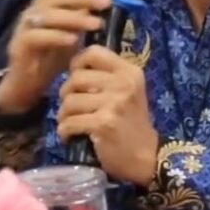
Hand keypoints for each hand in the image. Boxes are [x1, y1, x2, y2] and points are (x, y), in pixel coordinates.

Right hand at [0, 0, 110, 114]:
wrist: (26, 84)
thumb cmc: (50, 57)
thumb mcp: (71, 35)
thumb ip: (83, 19)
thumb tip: (106, 2)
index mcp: (45, 4)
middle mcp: (33, 11)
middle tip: (106, 3)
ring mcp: (24, 27)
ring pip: (48, 14)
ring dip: (74, 17)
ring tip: (96, 25)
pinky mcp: (20, 45)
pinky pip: (37, 36)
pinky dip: (57, 36)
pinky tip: (73, 40)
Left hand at [57, 46, 158, 186]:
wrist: (145, 156)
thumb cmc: (131, 122)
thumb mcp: (127, 91)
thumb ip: (106, 76)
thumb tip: (72, 66)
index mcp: (129, 71)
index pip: (93, 52)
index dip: (77, 64)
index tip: (77, 80)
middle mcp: (123, 84)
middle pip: (76, 78)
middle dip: (66, 94)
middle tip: (72, 107)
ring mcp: (114, 104)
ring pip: (70, 101)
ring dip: (64, 115)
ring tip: (71, 123)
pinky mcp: (104, 124)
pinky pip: (69, 122)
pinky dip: (65, 131)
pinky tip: (70, 136)